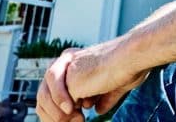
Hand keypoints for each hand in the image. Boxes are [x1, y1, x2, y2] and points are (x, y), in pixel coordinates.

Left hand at [36, 43, 150, 121]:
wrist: (131, 59)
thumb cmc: (129, 66)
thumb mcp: (113, 85)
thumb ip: (103, 97)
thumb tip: (99, 110)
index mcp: (76, 61)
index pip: (53, 88)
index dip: (58, 108)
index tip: (78, 118)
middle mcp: (66, 62)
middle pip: (43, 93)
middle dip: (53, 114)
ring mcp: (64, 70)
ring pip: (45, 99)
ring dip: (57, 116)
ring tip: (78, 120)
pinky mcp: (67, 79)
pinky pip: (58, 104)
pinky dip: (65, 115)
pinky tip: (79, 115)